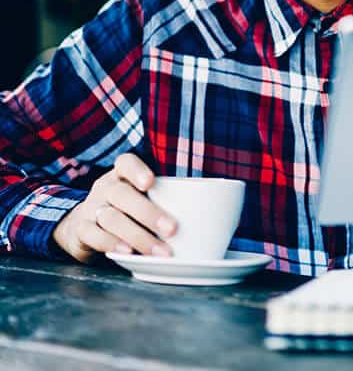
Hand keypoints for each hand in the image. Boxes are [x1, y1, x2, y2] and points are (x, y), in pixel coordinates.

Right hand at [51, 154, 177, 263]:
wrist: (84, 227)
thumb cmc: (127, 210)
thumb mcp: (142, 198)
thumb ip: (165, 200)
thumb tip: (208, 216)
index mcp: (122, 175)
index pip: (126, 163)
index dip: (137, 171)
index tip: (150, 182)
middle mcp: (105, 188)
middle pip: (123, 195)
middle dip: (149, 213)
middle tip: (173, 229)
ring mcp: (91, 208)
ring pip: (111, 218)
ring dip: (138, 236)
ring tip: (159, 251)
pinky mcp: (81, 230)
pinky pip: (93, 235)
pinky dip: (111, 244)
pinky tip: (127, 252)